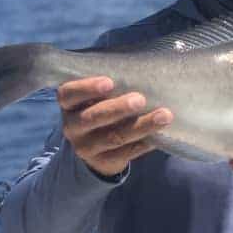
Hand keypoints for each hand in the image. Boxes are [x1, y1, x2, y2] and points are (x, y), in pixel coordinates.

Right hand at [58, 76, 172, 177]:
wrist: (96, 147)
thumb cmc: (103, 106)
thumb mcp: (98, 95)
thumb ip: (112, 84)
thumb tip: (145, 70)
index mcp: (68, 104)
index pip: (69, 94)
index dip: (87, 88)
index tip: (109, 82)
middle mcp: (72, 126)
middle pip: (92, 118)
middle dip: (118, 108)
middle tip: (140, 99)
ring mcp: (85, 147)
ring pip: (114, 137)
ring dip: (141, 126)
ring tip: (164, 116)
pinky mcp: (102, 162)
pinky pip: (125, 154)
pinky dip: (143, 143)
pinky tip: (158, 136)